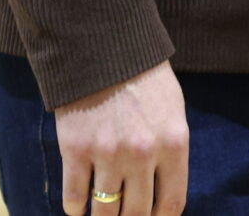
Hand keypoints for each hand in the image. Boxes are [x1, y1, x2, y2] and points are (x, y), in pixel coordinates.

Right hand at [53, 61, 188, 215]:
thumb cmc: (144, 80)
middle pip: (137, 213)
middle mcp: (143, 154)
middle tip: (124, 215)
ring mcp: (108, 153)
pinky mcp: (76, 149)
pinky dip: (75, 207)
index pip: (172, 204)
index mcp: (174, 144)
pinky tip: (79, 205)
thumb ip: (171, 153)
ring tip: (101, 212)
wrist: (104, 49)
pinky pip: (74, 198)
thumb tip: (163, 195)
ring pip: (105, 211)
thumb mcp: (172, 112)